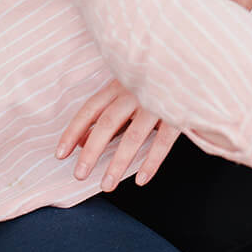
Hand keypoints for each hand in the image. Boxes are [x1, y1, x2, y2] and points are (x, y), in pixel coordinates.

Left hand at [55, 78, 180, 190]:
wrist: (191, 66)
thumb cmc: (155, 80)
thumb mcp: (127, 89)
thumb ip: (107, 112)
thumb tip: (80, 141)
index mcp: (119, 84)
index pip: (90, 110)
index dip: (74, 132)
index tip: (60, 154)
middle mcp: (135, 92)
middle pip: (108, 124)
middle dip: (92, 152)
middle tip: (79, 175)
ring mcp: (157, 102)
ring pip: (134, 136)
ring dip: (118, 163)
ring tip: (107, 185)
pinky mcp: (178, 113)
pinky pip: (163, 141)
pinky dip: (151, 162)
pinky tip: (141, 180)